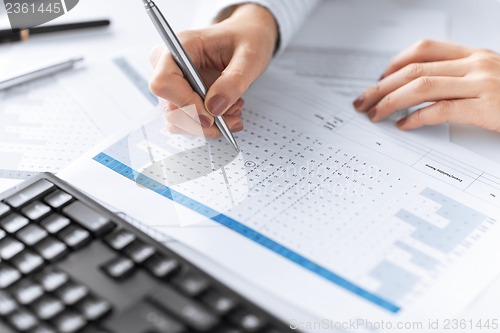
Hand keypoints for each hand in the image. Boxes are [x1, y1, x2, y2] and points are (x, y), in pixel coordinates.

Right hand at [149, 4, 277, 137]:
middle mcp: (170, 66)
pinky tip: (229, 111)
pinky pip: (189, 122)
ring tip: (234, 111)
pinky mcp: (183, 98)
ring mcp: (175, 85)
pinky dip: (210, 126)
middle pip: (170, 109)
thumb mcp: (250, 56)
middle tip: (232, 118)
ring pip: (178, 122)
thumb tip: (214, 108)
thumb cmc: (247, 38)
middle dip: (202, 122)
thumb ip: (234, 81)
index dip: (185, 103)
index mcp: (181, 47)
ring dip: (208, 127)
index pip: (164, 82)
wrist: (248, 37)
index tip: (211, 114)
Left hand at [353, 40, 499, 132]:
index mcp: (474, 55)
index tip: (378, 79)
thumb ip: (457, 79)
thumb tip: (416, 90)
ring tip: (374, 114)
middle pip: (414, 68)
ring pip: (422, 85)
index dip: (394, 63)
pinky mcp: (486, 107)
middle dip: (381, 86)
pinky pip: (441, 109)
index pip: (424, 49)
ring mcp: (482, 83)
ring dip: (391, 101)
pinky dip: (416, 118)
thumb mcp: (487, 79)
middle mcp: (476, 64)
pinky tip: (403, 126)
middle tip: (362, 101)